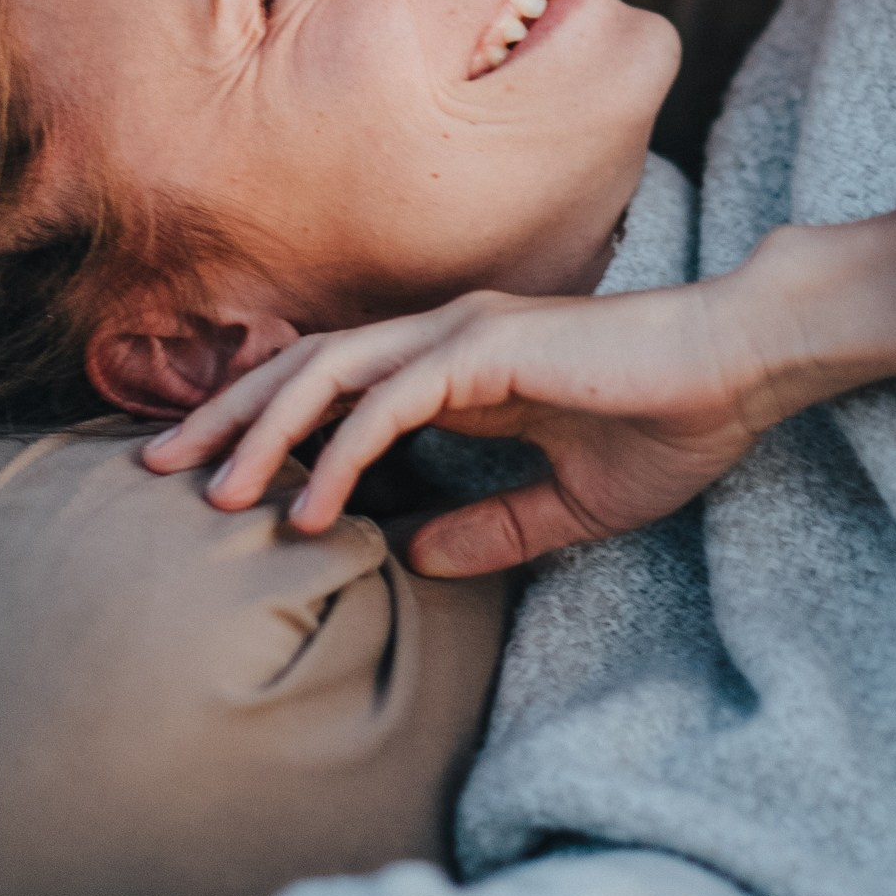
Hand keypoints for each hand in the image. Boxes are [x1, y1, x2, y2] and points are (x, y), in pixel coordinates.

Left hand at [145, 216, 895, 574]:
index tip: (211, 481)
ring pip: (328, 374)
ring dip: (263, 433)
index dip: (265, 425)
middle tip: (154, 474)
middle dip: (224, 419)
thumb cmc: (672, 425)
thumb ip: (494, 526)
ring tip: (215, 498)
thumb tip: (415, 559)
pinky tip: (309, 509)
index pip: (333, 384)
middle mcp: (445, 337)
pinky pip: (389, 402)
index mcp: (459, 363)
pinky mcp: (490, 351)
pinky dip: (339, 451)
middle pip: (302, 368)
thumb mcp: (570, 504)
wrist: (742, 370)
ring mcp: (463, 335)